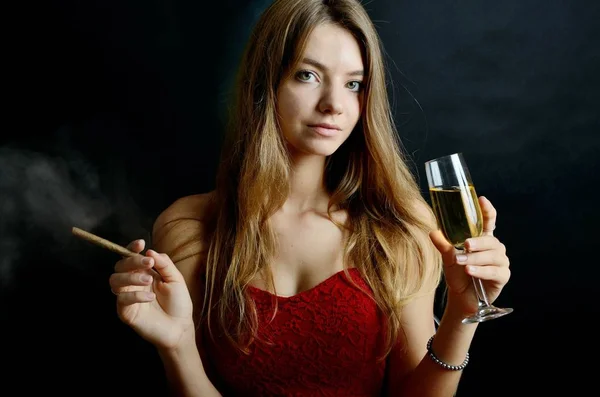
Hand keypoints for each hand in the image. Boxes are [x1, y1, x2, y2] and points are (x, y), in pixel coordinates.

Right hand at [109, 239, 193, 349]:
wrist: (180, 327)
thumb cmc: (178, 303)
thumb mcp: (176, 279)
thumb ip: (164, 264)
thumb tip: (150, 250)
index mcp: (144, 272)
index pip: (131, 257)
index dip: (132, 248)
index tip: (140, 243)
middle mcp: (133, 282)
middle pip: (120, 266)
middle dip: (132, 261)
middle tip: (148, 262)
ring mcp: (127, 297)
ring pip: (115, 281)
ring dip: (131, 276)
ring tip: (149, 280)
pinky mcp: (125, 312)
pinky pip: (122, 300)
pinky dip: (135, 295)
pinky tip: (150, 298)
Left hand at [429, 196, 510, 316]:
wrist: (461, 296)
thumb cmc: (457, 273)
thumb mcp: (448, 258)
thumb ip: (443, 245)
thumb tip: (433, 232)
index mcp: (482, 238)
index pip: (489, 220)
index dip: (487, 210)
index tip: (481, 200)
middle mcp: (494, 248)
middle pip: (490, 240)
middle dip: (478, 242)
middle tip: (465, 245)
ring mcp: (500, 262)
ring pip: (492, 256)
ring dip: (476, 258)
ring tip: (461, 262)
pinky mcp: (502, 276)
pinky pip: (495, 271)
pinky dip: (481, 271)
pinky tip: (470, 271)